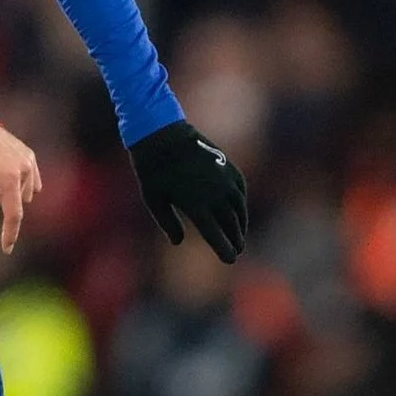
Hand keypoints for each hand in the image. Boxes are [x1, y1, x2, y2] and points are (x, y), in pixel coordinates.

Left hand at [0, 122, 41, 253]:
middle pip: (18, 203)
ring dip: (11, 191)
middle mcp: (25, 171)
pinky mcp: (30, 155)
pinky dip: (20, 183)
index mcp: (9, 179)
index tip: (7, 248)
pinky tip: (4, 173)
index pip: (13, 215)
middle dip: (3, 200)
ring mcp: (30, 162)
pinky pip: (31, 180)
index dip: (10, 234)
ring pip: (26, 193)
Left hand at [128, 119, 249, 262]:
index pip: (216, 235)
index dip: (225, 250)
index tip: (230, 260)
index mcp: (196, 205)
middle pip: (231, 225)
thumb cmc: (153, 170)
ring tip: (239, 235)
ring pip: (239, 209)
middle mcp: (214, 194)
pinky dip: (242, 203)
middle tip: (236, 250)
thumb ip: (168, 223)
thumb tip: (178, 242)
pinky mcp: (228, 167)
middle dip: (235, 240)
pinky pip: (240, 190)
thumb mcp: (154, 200)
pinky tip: (239, 211)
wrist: (163, 135)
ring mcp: (223, 179)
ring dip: (241, 224)